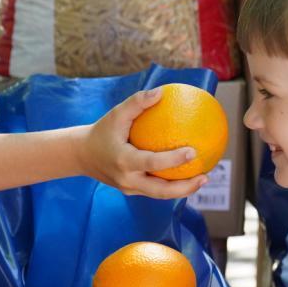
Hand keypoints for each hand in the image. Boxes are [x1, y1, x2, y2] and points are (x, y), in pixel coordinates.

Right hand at [82, 88, 206, 199]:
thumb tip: (162, 92)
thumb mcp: (116, 114)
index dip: (173, 160)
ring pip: (160, 194)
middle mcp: (127, 179)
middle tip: (205, 176)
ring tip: (202, 178)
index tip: (193, 151)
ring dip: (183, 190)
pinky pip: (155, 190)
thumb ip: (137, 102)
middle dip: (185, 188)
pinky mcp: (131, 191)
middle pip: (160, 191)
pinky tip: (187, 174)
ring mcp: (129, 188)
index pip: (152, 163)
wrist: (82, 155)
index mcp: (123, 161)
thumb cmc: (102, 131)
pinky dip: (172, 185)